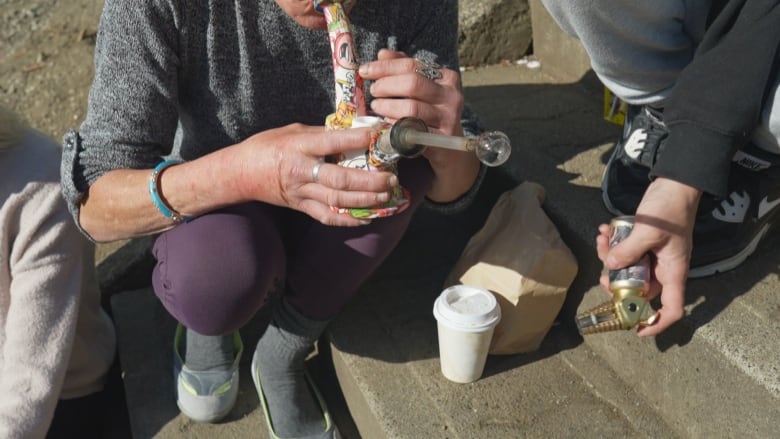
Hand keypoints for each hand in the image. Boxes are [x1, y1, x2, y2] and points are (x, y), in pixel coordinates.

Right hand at [230, 123, 398, 225]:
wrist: (240, 173)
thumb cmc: (267, 146)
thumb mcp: (292, 130)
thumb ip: (321, 133)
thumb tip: (352, 132)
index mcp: (299, 146)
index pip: (332, 142)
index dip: (356, 140)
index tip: (378, 136)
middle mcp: (302, 171)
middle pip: (340, 180)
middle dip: (369, 181)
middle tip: (391, 178)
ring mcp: (302, 193)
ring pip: (338, 200)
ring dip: (365, 201)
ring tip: (387, 196)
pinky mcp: (301, 207)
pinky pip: (328, 217)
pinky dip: (349, 219)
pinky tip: (369, 217)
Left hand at [358, 49, 478, 201]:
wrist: (450, 148)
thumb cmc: (431, 114)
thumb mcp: (421, 89)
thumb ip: (403, 69)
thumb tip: (382, 53)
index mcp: (447, 78)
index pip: (412, 65)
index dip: (385, 66)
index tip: (365, 70)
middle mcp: (451, 96)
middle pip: (412, 83)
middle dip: (386, 85)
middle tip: (373, 91)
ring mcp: (448, 118)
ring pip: (411, 108)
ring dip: (387, 106)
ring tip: (376, 107)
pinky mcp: (441, 139)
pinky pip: (412, 130)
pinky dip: (394, 126)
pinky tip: (385, 124)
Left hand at [596, 178, 701, 335]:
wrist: (675, 183)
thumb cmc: (670, 209)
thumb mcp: (649, 231)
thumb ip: (629, 250)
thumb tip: (611, 266)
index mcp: (673, 271)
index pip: (672, 308)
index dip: (657, 324)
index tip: (637, 330)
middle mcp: (663, 268)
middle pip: (639, 290)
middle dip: (618, 284)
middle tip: (603, 273)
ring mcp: (653, 256)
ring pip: (628, 270)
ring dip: (611, 258)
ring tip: (602, 239)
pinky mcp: (644, 244)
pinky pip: (626, 252)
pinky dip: (613, 244)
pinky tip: (604, 229)